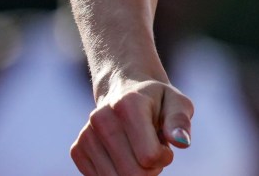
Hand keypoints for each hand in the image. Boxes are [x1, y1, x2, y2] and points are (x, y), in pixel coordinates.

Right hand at [70, 78, 193, 174]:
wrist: (125, 91)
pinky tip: (122, 154)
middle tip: (153, 151)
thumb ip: (180, 122)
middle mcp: (102, 117)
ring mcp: (86, 134)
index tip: (165, 145)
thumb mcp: (177, 103)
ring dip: (134, 173)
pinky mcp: (77, 149)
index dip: (164, 157)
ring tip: (137, 151)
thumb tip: (182, 142)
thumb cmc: (158, 102)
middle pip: (132, 173)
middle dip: (150, 170)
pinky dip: (116, 174)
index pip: (149, 156)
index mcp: (129, 104)